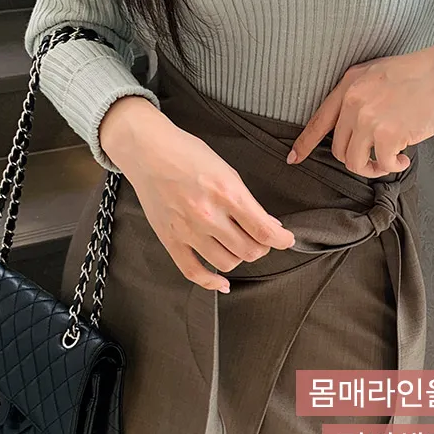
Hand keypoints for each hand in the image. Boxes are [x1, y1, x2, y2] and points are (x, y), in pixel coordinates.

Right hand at [99, 96, 294, 292]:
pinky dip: (211, 282)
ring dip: (240, 258)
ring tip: (239, 246)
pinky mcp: (170, 239)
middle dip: (262, 247)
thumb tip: (267, 224)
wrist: (147, 150)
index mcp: (227, 193)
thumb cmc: (186, 153)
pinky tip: (222, 283)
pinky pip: (194, 272)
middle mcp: (208, 215)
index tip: (286, 240)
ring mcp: (188, 230)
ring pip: (227, 263)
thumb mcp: (226, 170)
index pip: (264, 230)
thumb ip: (246, 200)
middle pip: (249, 250)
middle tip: (260, 238)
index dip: (281, 240)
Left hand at [286, 36, 433, 176]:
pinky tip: (405, 157)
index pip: (319, 119)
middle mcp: (353, 100)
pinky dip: (393, 166)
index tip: (294, 158)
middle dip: (356, 159)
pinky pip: (381, 163)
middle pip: (338, 147)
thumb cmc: (424, 74)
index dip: (304, 142)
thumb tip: (357, 127)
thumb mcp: (380, 74)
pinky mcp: (387, 133)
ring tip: (391, 160)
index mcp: (350, 84)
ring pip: (354, 161)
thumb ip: (362, 96)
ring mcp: (368, 117)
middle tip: (377, 159)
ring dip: (373, 167)